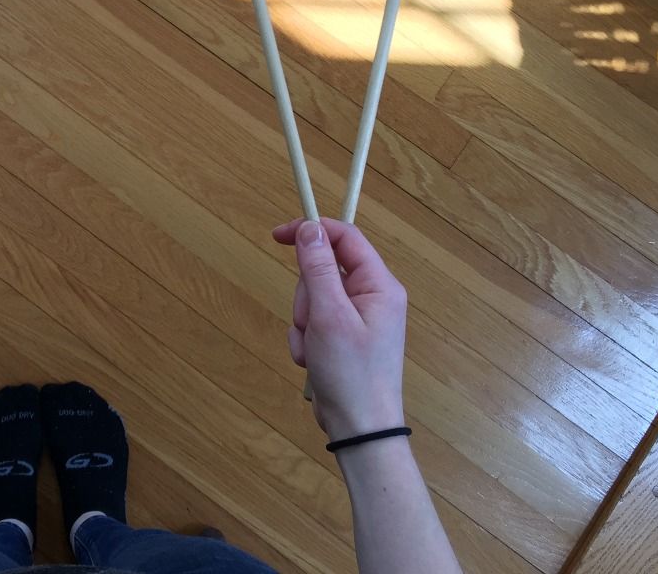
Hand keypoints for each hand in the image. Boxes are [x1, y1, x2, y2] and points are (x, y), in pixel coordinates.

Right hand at [272, 218, 407, 439]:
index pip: (345, 238)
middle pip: (323, 270)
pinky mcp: (344, 337)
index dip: (311, 231)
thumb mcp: (329, 315)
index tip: (277, 236)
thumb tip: (308, 228)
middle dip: (306, 296)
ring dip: (304, 322)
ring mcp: (358, 318)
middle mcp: (373, 297)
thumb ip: (318, 268)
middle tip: (310, 323)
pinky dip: (306, 339)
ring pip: (313, 298)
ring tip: (314, 349)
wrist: (360, 429)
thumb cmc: (350, 372)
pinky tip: (313, 360)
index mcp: (379, 285)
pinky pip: (313, 322)